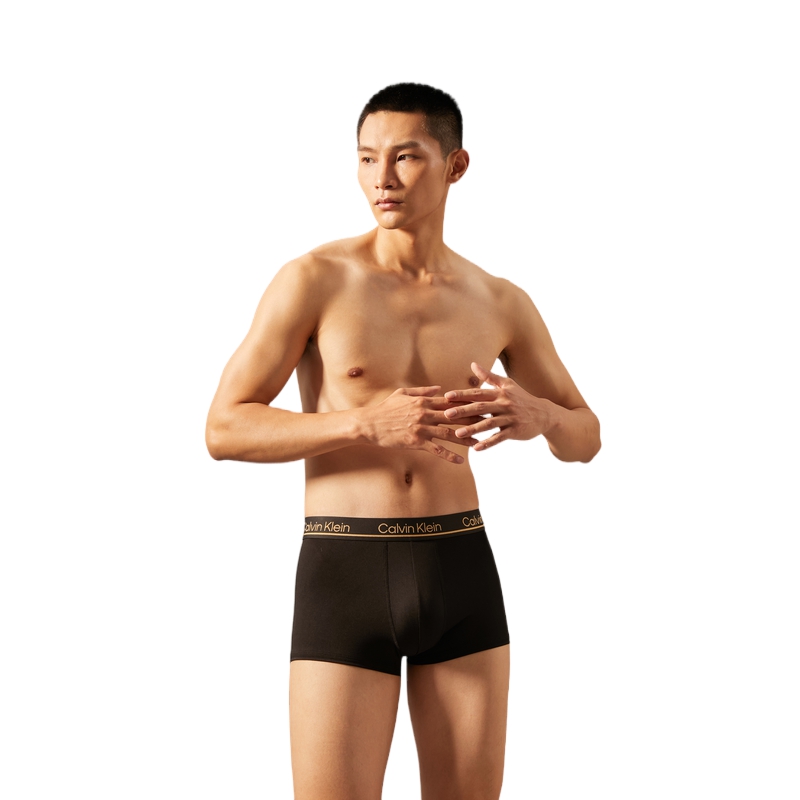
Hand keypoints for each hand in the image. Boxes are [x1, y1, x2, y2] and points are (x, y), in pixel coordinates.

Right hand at [362, 386, 480, 463]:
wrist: (369, 424)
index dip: (466, 403)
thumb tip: (439, 388)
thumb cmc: (385, 408)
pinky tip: (460, 461)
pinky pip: (436, 449)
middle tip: (488, 422)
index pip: (450, 401)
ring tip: (480, 442)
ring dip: (465, 438)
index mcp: (423, 401)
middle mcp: (425, 413)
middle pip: (454, 417)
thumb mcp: (402, 393)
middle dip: (472, 419)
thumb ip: (422, 390)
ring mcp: (421, 428)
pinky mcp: (416, 442)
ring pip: (448, 433)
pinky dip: (449, 455)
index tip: (480, 404)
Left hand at [443, 363, 557, 450]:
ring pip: (489, 424)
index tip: (446, 396)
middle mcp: (504, 404)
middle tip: (446, 414)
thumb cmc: (522, 398)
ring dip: (473, 429)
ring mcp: (510, 418)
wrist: (544, 414)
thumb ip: (489, 376)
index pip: (478, 393)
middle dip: (463, 410)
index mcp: (500, 393)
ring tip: (457, 434)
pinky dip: (488, 443)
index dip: (462, 394)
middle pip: (481, 407)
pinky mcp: (515, 431)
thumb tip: (473, 364)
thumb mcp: (507, 385)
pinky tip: (476, 448)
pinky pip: (500, 438)